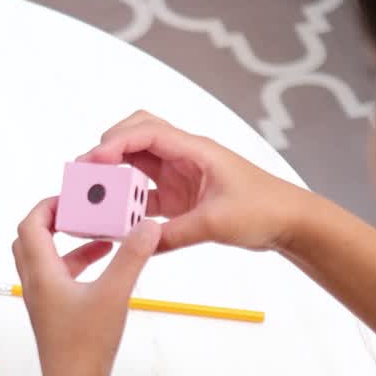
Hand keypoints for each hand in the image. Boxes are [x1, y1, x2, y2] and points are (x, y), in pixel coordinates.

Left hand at [13, 197, 161, 375]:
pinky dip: (78, 264)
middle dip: (55, 219)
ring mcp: (43, 300)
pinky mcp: (54, 313)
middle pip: (32, 239)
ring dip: (71, 242)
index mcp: (42, 273)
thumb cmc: (86, 343)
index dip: (49, 205)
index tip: (74, 194)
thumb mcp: (114, 294)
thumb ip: (131, 257)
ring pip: (47, 259)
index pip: (31, 225)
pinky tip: (106, 266)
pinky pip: (59, 277)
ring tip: (102, 233)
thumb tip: (147, 225)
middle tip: (82, 208)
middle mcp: (36, 284)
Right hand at [82, 110, 317, 253]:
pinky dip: (127, 201)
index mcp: (195, 150)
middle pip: (136, 136)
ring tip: (93, 194)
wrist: (289, 221)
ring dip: (114, 174)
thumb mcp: (216, 223)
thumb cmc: (264, 208)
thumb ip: (175, 234)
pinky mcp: (180, 196)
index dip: (116, 143)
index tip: (93, 161)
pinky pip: (144, 193)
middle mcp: (184, 156)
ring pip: (136, 163)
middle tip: (85, 171)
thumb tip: (139, 242)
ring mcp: (180, 175)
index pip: (147, 132)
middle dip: (107, 149)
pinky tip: (115, 217)